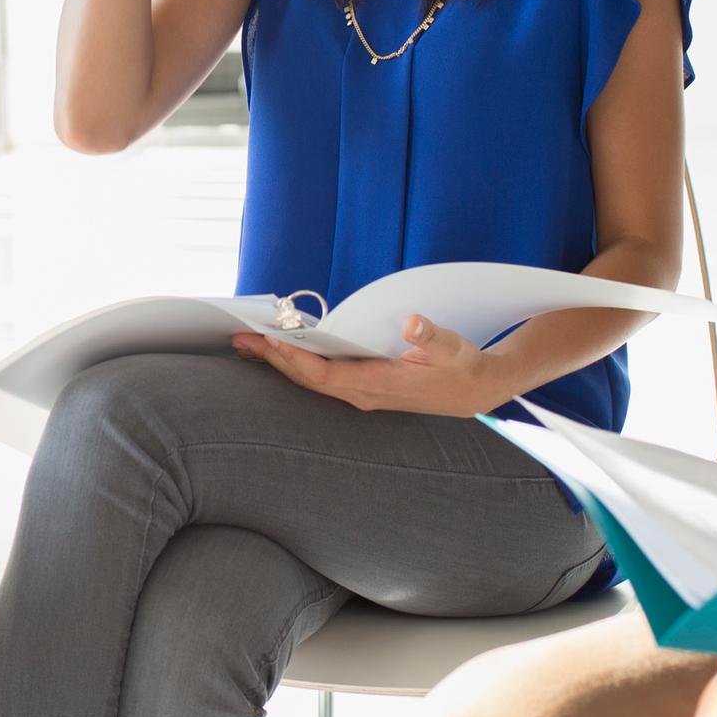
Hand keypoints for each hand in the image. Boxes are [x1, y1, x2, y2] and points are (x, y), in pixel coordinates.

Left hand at [232, 316, 505, 415]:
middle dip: (273, 360)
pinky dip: (297, 365)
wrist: (476, 390)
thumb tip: (413, 322)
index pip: (326, 375)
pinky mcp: (363, 389)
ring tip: (247, 347)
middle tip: (239, 340)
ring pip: (310, 381)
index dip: (296, 359)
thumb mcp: (453, 348)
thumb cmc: (462, 366)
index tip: (270, 341)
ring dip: (280, 363)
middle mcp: (363, 394)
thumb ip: (432, 336)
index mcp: (378, 384)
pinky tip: (279, 354)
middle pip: (308, 379)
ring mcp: (361, 394)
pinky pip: (321, 379)